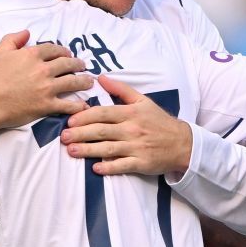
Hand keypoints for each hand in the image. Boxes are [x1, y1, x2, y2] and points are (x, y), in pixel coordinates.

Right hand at [0, 31, 94, 129]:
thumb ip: (13, 39)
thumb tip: (26, 32)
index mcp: (32, 55)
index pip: (53, 49)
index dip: (63, 51)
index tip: (67, 54)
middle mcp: (43, 69)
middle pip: (67, 64)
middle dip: (77, 64)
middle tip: (83, 66)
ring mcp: (47, 88)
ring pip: (72, 82)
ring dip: (83, 81)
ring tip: (89, 81)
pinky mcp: (47, 105)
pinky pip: (67, 105)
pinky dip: (78, 105)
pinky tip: (84, 105)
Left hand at [62, 76, 192, 176]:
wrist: (182, 143)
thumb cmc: (159, 121)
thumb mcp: (142, 101)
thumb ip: (120, 89)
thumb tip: (99, 78)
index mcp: (131, 113)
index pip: (103, 113)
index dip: (84, 117)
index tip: (69, 121)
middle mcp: (132, 129)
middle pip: (102, 131)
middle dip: (80, 134)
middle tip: (63, 137)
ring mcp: (136, 147)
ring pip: (108, 148)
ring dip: (88, 150)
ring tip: (71, 151)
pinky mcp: (142, 163)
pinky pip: (122, 166)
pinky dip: (109, 167)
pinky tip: (95, 168)